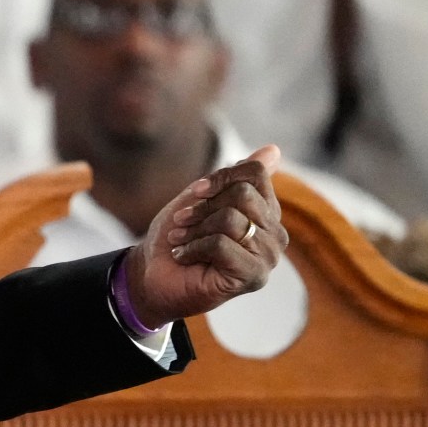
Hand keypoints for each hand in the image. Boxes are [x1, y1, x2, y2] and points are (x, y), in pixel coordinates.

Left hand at [123, 145, 287, 326]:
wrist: (152, 276)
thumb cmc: (177, 237)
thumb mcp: (201, 198)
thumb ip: (236, 177)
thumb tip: (274, 149)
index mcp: (266, 211)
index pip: (256, 173)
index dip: (220, 177)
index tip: (196, 192)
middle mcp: (275, 233)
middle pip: (243, 194)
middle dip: (203, 207)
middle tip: (181, 222)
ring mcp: (268, 257)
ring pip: (231, 219)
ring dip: (194, 229)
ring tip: (180, 240)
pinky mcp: (254, 277)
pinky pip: (221, 244)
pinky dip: (193, 247)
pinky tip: (184, 257)